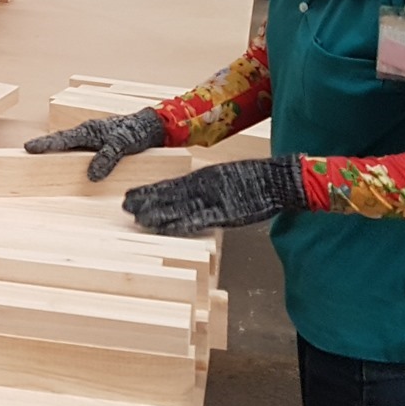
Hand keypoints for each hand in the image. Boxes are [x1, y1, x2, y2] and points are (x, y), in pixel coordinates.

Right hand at [23, 109, 166, 181]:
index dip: (44, 144)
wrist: (153, 128)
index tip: (28, 147)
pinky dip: (73, 158)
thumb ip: (106, 158)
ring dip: (59, 153)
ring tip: (44, 162)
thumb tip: (90, 176)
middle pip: (61, 142)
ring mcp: (94, 140)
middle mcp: (88, 134)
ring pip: (71, 148)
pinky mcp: (101, 147)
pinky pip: (82, 153)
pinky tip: (71, 167)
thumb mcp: (121, 145)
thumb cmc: (136, 131)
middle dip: (45, 147)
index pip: (61, 139)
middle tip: (28, 154)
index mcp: (88, 130)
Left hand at [122, 156, 307, 235]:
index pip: (170, 186)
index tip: (130, 196)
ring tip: (138, 218)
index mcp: (203, 177)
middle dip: (146, 201)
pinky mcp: (226, 212)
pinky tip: (167, 228)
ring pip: (180, 207)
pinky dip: (183, 224)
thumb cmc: (254, 179)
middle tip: (125, 206)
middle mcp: (204, 186)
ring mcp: (214, 199)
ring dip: (158, 213)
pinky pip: (200, 220)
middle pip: (169, 195)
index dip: (149, 192)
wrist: (279, 180)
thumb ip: (206, 186)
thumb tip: (187, 193)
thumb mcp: (224, 178)